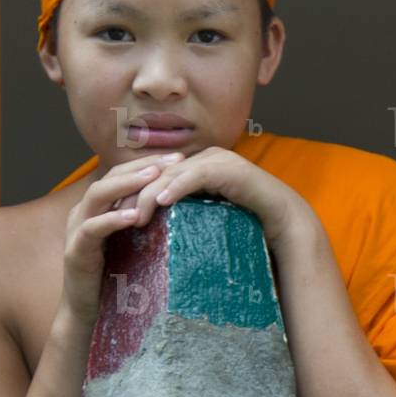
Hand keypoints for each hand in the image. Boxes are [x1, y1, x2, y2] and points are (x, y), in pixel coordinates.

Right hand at [61, 151, 184, 322]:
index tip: (178, 159)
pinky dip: (112, 219)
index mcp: (96, 208)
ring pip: (98, 195)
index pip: (121, 174)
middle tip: (172, 162)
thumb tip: (181, 208)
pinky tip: (133, 215)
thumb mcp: (132, 244)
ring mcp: (76, 230)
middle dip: (142, 167)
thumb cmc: (113, 279)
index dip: (148, 163)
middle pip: (110, 176)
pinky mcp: (75, 250)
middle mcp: (83, 212)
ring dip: (127, 184)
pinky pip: (92, 229)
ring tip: (153, 177)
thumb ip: (145, 224)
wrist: (87, 314)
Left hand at [115, 145, 310, 250]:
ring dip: (150, 194)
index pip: (154, 177)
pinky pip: (196, 176)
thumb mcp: (204, 219)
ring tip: (134, 216)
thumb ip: (182, 218)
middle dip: (134, 193)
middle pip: (157, 173)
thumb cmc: (244, 225)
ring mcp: (215, 160)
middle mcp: (202, 159)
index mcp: (193, 168)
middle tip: (114, 216)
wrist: (282, 221)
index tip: (112, 215)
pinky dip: (177, 188)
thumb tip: (152, 237)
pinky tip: (162, 202)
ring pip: (172, 174)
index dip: (132, 193)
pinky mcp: (228, 168)